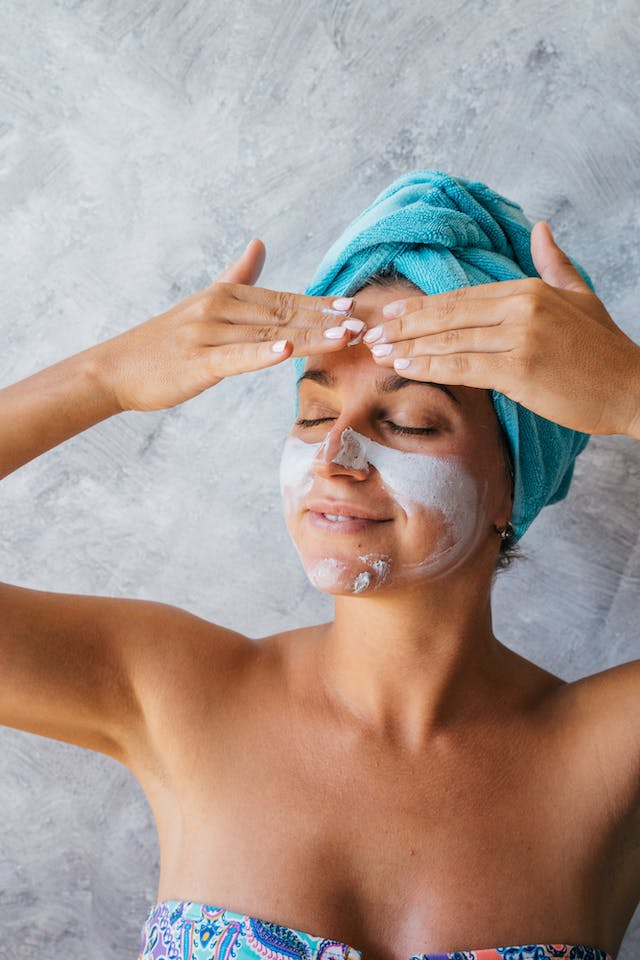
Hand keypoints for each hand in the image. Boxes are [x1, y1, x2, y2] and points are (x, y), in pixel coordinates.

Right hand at [90, 238, 364, 412]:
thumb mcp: (202, 304)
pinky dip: (263, 353)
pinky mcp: (197, 361)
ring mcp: (208, 334)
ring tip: (343, 337)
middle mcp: (219, 308)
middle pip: (282, 314)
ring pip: (267, 334)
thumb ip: (236, 276)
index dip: (319, 304)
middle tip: (362, 324)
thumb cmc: (163, 343)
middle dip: (325, 319)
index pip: (282, 300)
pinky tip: (288, 350)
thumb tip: (259, 243)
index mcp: (225, 296)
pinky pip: (236, 357)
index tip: (353, 306)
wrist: (116, 368)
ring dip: (309, 335)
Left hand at [363, 222, 639, 436]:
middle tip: (370, 332)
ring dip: (409, 346)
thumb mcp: (579, 295)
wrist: (633, 387)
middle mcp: (521, 307)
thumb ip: (554, 263)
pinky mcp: (520, 370)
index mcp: (529, 289)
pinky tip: (406, 367)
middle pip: (449, 314)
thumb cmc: (604, 348)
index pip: (463, 296)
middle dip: (405, 324)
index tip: (392, 312)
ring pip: (451, 340)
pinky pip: (464, 367)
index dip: (423, 306)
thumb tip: (540, 228)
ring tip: (378, 351)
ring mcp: (520, 338)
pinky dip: (431, 366)